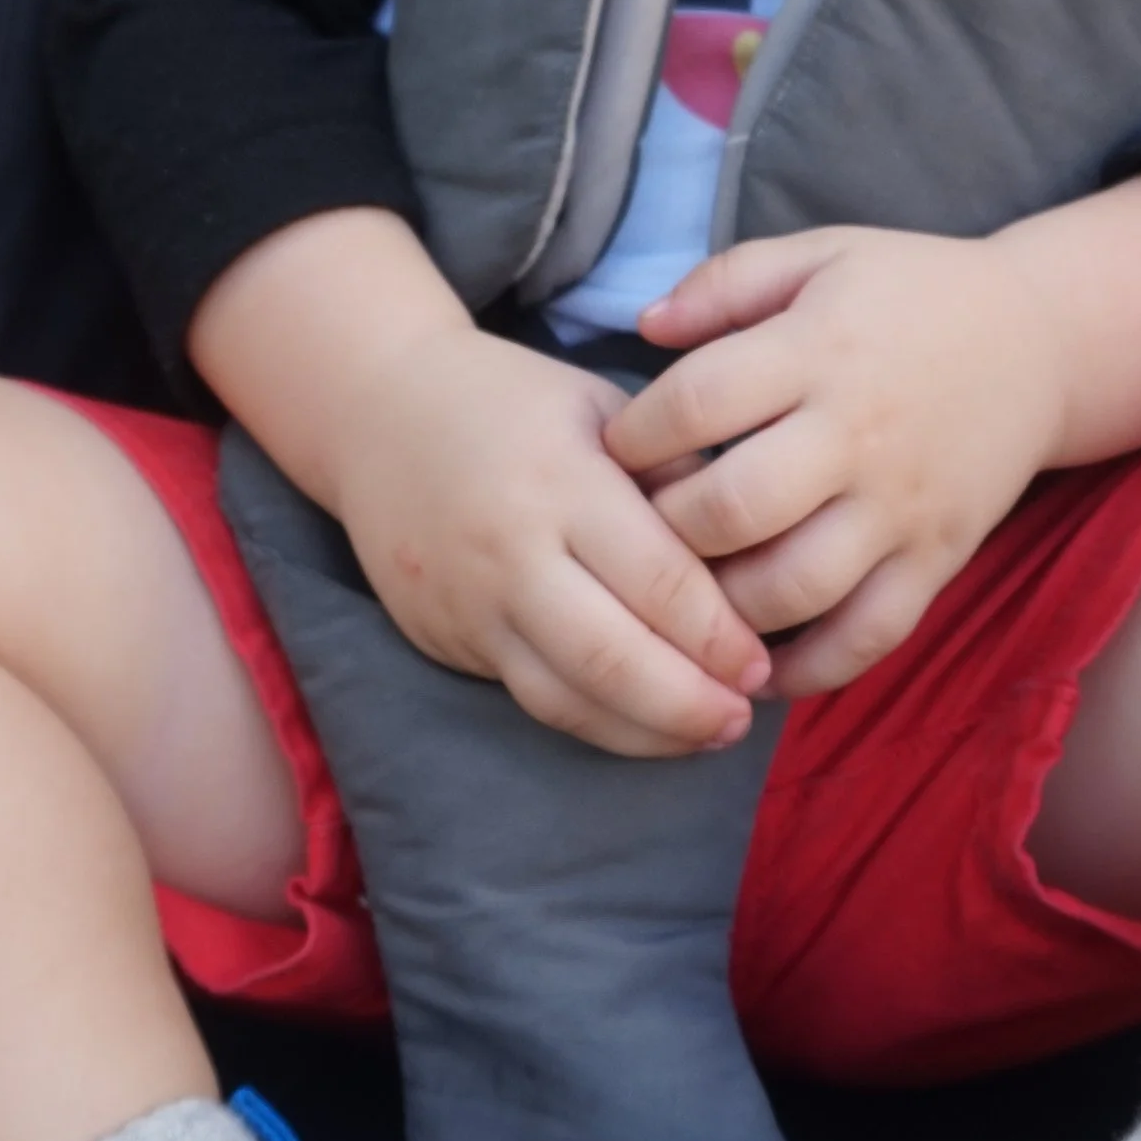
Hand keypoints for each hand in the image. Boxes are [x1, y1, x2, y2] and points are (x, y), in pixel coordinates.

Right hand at [188, 209, 769, 757]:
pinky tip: (644, 728)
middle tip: (743, 717)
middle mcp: (513, 550)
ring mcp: (472, 603)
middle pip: (612, 656)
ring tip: (708, 735)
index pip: (657, 580)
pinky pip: (529, 699)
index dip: (718, 636)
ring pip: (567, 697)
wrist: (378, 413)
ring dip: (647, 731)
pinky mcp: (446, 638)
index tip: (762, 663)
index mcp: (563, 482)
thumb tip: (752, 558)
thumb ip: (674, 479)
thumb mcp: (604, 411)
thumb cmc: (513, 404)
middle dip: (689, 702)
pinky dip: (594, 724)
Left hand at [602, 228, 1065, 694]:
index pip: (698, 403)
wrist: (1042, 342)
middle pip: (735, 509)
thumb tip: (642, 327)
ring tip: (693, 596)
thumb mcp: (821, 255)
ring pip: (793, 588)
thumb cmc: (912, 294)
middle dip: (667, 530)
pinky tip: (759, 667)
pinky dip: (809, 671)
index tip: (619, 451)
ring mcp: (901, 507)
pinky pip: (868, 637)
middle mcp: (858, 435)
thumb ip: (726, 284)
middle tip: (642, 531)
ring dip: (724, 606)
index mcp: (818, 351)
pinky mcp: (938, 560)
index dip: (636, 436)